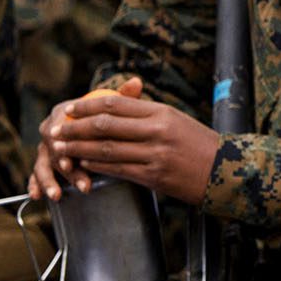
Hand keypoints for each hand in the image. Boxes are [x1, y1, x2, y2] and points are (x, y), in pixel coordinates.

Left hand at [31, 76, 219, 204]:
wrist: (225, 171)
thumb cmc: (198, 144)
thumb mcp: (175, 120)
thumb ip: (146, 114)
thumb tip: (115, 108)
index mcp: (161, 112)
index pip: (115, 104)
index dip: (87, 106)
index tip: (69, 109)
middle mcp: (156, 131)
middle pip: (105, 125)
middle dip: (75, 128)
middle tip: (55, 130)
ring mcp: (155, 155)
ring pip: (107, 150)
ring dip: (79, 150)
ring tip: (61, 150)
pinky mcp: (154, 177)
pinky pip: (119, 170)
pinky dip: (97, 167)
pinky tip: (83, 166)